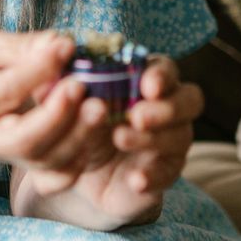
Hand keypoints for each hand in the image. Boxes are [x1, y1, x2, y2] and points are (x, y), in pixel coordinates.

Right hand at [0, 27, 109, 173]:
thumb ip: (15, 46)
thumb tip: (58, 44)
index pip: (4, 91)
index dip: (39, 70)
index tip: (66, 46)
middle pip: (23, 141)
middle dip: (59, 115)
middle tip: (82, 85)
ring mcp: (0, 155)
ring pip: (43, 161)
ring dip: (78, 135)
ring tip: (99, 105)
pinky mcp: (21, 163)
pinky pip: (53, 177)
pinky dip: (80, 158)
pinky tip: (94, 130)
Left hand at [15, 56, 203, 229]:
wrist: (82, 169)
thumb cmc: (80, 122)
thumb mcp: (67, 102)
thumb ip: (63, 82)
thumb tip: (50, 62)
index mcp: (146, 81)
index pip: (166, 70)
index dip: (161, 75)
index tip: (147, 85)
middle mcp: (167, 108)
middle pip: (190, 99)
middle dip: (166, 107)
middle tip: (136, 115)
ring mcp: (171, 141)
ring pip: (181, 136)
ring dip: (152, 137)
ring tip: (120, 139)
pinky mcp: (165, 172)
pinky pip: (170, 173)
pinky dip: (154, 174)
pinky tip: (135, 179)